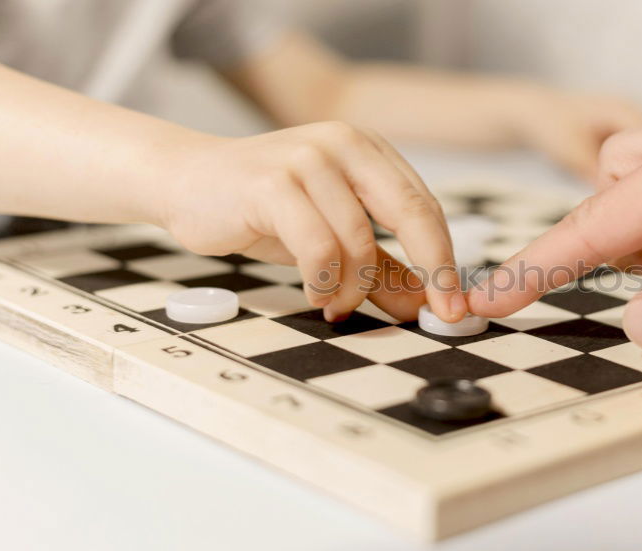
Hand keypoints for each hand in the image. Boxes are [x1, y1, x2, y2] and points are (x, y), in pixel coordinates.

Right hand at [158, 121, 464, 322]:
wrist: (184, 182)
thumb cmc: (262, 207)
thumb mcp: (332, 236)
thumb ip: (380, 266)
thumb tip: (424, 304)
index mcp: (367, 150)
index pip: (424, 206)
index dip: (444, 260)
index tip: (457, 306)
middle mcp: (343, 145)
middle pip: (412, 212)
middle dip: (431, 271)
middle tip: (435, 314)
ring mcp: (307, 159)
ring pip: (359, 241)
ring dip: (353, 289)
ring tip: (335, 305)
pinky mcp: (271, 184)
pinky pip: (318, 248)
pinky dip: (322, 284)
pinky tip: (315, 295)